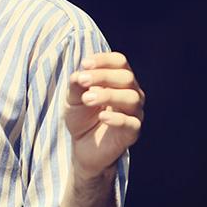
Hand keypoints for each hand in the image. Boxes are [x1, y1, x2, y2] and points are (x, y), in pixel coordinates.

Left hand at [65, 52, 143, 179]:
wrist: (82, 146)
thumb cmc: (81, 116)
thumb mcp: (72, 99)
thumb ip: (76, 85)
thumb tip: (78, 74)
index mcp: (118, 80)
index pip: (120, 62)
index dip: (104, 60)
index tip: (84, 64)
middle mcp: (131, 93)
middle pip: (127, 77)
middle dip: (103, 76)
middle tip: (82, 81)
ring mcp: (133, 113)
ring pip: (132, 98)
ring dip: (109, 95)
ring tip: (87, 99)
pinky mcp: (132, 132)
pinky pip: (132, 123)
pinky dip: (117, 118)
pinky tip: (102, 116)